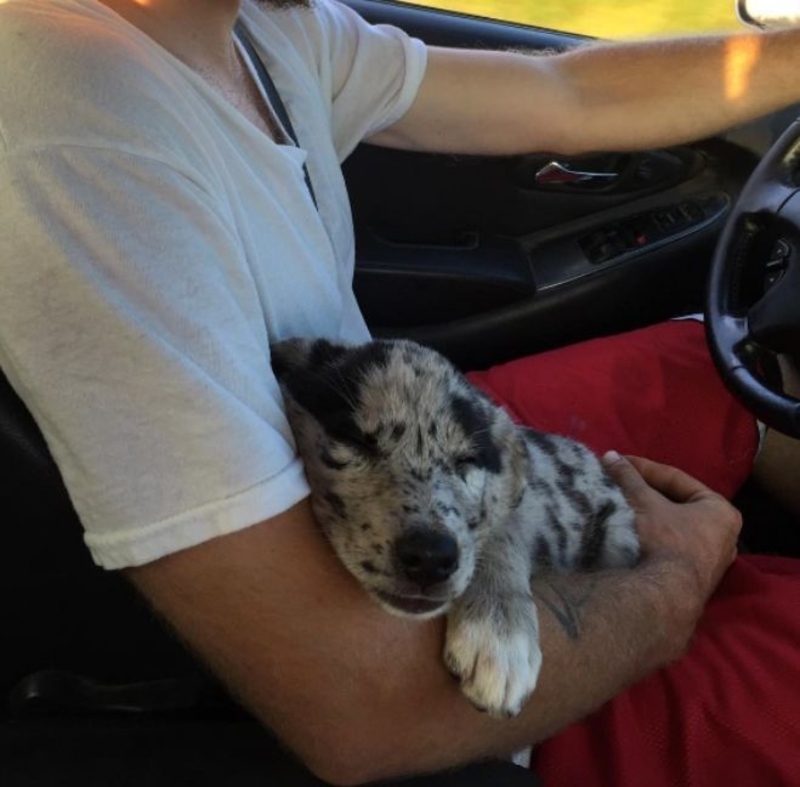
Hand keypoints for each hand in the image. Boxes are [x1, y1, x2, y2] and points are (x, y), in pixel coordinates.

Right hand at [602, 452, 741, 608]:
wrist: (664, 597)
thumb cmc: (664, 540)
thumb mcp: (644, 502)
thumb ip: (629, 477)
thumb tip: (610, 456)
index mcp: (721, 511)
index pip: (677, 480)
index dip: (645, 469)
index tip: (620, 463)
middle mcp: (724, 537)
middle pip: (677, 504)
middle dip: (646, 493)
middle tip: (620, 483)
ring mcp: (710, 563)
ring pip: (673, 528)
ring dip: (648, 516)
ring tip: (622, 506)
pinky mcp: (693, 582)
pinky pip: (670, 548)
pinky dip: (652, 537)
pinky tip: (631, 534)